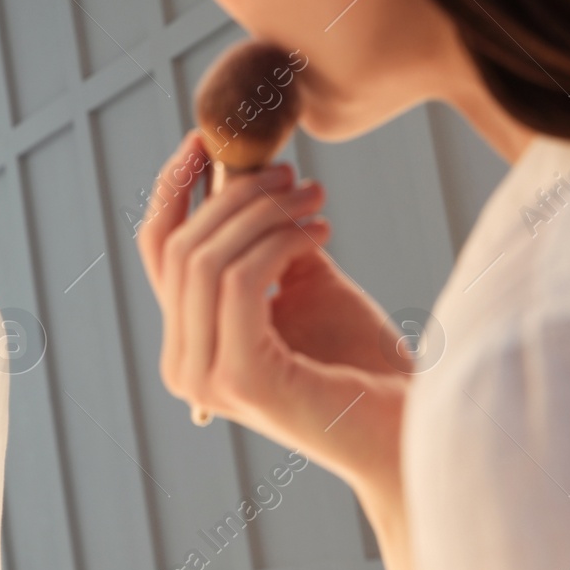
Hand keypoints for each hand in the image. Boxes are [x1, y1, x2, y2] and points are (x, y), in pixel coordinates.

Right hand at [137, 128, 407, 496]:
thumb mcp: (303, 283)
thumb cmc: (361, 361)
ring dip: (264, 212)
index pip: (159, 252)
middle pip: (178, 249)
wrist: (410, 430)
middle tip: (295, 175)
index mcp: (189, 344)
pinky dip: (281, 241)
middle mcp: (185, 367)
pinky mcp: (242, 380)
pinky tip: (321, 231)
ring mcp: (207, 379)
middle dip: (234, 195)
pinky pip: (240, 280)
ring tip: (315, 198)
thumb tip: (246, 172)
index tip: (206, 139)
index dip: (174, 188)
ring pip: (206, 259)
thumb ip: (264, 241)